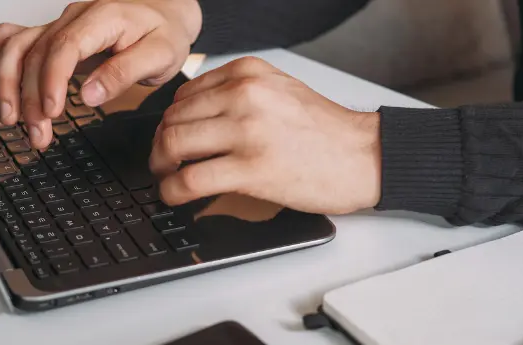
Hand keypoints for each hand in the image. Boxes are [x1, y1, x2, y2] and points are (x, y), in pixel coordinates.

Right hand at [0, 0, 201, 148]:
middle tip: (37, 133)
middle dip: (30, 98)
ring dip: (7, 85)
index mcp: (103, 18)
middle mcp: (73, 18)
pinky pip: (11, 38)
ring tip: (11, 120)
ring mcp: (58, 24)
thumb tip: (89, 95)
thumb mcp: (161, 56)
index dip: (52, 80)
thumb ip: (124, 73)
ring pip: (16, 48)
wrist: (163, 14)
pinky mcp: (52, 35)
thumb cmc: (164, 34)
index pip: (65, 46)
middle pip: (35, 53)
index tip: (52, 111)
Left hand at [149, 57, 381, 214]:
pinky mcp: (250, 169)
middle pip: (172, 119)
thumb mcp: (279, 90)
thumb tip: (194, 114)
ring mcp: (246, 131)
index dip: (169, 121)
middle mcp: (243, 95)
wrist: (362, 156)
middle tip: (162, 162)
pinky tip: (175, 196)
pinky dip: (172, 191)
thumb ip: (238, 93)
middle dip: (160, 145)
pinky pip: (190, 179)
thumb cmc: (326, 130)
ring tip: (167, 178)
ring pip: (173, 145)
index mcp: (248, 73)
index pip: (184, 94)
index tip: (171, 138)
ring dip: (160, 167)